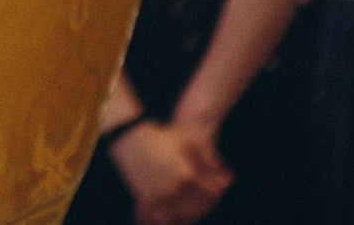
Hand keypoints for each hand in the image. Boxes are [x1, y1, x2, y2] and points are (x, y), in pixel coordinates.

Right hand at [109, 120, 229, 224]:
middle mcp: (175, 188)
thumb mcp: (187, 141)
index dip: (220, 188)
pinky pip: (163, 218)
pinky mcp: (146, 198)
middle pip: (200, 206)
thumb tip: (226, 175)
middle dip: (210, 201)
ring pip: (184, 215)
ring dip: (194, 213)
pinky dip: (173, 220)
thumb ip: (208, 159)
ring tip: (198, 206)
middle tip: (212, 193)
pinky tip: (178, 218)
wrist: (127, 137)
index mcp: (186, 174)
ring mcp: (160, 195)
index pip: (212, 191)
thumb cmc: (160, 136)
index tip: (224, 181)